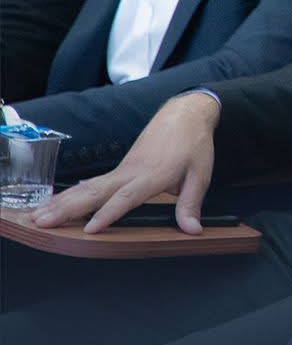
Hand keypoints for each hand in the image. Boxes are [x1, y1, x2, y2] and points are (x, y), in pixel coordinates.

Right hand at [30, 92, 219, 232]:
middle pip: (95, 192)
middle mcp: (130, 173)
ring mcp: (122, 170)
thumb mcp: (200, 174)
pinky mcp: (119, 169)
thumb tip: (192, 230)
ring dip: (61, 202)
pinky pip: (91, 184)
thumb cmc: (194, 145)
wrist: (185, 115)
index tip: (91, 229)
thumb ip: (191, 203)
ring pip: (87, 187)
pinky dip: (71, 194)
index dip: (109, 213)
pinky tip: (54, 204)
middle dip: (68, 209)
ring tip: (37, 216)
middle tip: (43, 222)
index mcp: (151, 175)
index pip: (126, 197)